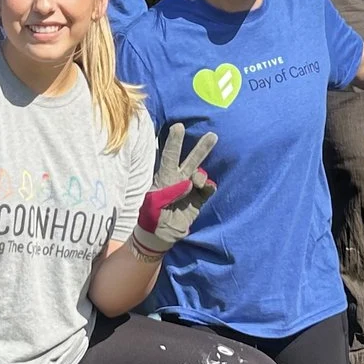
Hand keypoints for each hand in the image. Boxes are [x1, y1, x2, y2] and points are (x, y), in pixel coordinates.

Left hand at [132, 123, 217, 255]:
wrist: (159, 236)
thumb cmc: (151, 217)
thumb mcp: (154, 204)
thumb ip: (171, 191)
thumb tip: (189, 182)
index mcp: (164, 177)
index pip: (169, 156)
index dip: (174, 141)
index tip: (178, 127)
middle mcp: (179, 179)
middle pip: (191, 160)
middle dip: (201, 148)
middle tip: (213, 135)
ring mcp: (190, 189)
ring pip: (201, 174)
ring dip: (202, 174)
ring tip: (198, 182)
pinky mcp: (198, 200)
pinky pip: (208, 190)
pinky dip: (209, 187)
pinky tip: (207, 188)